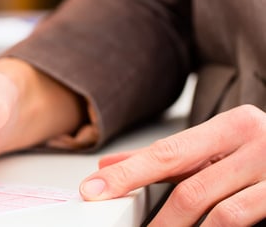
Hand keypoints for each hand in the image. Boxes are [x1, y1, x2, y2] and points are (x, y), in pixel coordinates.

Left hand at [80, 104, 265, 225]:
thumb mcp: (220, 148)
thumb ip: (169, 157)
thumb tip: (110, 166)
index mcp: (234, 125)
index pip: (169, 151)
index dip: (128, 173)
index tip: (94, 189)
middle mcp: (259, 143)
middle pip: (191, 186)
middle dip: (157, 219)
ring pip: (220, 213)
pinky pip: (244, 220)